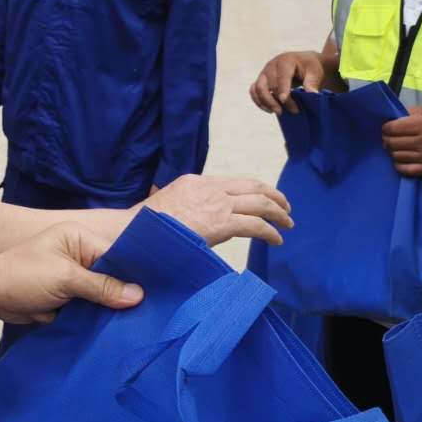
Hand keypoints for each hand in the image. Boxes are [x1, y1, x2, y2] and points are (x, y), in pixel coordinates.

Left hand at [0, 221, 142, 325]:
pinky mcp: (69, 296)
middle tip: (153, 311)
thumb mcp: (65, 278)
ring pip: (105, 293)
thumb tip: (139, 295)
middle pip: (113, 274)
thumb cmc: (22, 277)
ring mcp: (74, 276)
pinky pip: (93, 306)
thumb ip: (102, 286)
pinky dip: (100, 316)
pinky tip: (119, 328)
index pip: (116, 253)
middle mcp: (79, 253)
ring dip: (114, 307)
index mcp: (78, 237)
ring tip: (141, 323)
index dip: (135, 273)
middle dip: (126, 292)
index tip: (158, 292)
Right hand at [145, 174, 291, 246]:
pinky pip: (257, 225)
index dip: (256, 191)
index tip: (266, 200)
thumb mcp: (168, 204)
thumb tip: (198, 219)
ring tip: (287, 224)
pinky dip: (271, 232)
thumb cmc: (146, 226)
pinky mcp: (221, 223)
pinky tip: (276, 240)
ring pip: (261, 204)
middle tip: (286, 209)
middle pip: (254, 187)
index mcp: (196, 181)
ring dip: (279, 214)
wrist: (135, 231)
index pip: (235, 182)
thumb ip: (187, 206)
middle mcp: (210, 188)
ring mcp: (217, 204)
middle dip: (275, 197)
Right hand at [249, 50, 325, 112]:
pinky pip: (254, 91)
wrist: (304, 62)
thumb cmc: (310, 67)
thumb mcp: (315, 71)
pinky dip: (259, 101)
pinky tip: (270, 110)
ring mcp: (264, 73)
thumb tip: (311, 94)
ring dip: (265, 102)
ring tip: (278, 112)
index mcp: (285, 61)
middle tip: (289, 112)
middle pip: (268, 84)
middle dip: (276, 100)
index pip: (281, 77)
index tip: (287, 103)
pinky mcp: (261, 80)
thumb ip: (312, 82)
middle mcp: (271, 66)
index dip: (282, 90)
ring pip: (257, 88)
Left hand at [381, 107, 421, 176]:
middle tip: (389, 138)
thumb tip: (388, 117)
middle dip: (386, 139)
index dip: (385, 128)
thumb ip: (408, 112)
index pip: (393, 128)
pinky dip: (399, 165)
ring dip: (392, 151)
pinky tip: (400, 159)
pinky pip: (406, 170)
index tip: (387, 128)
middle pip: (392, 143)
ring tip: (396, 147)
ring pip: (396, 156)